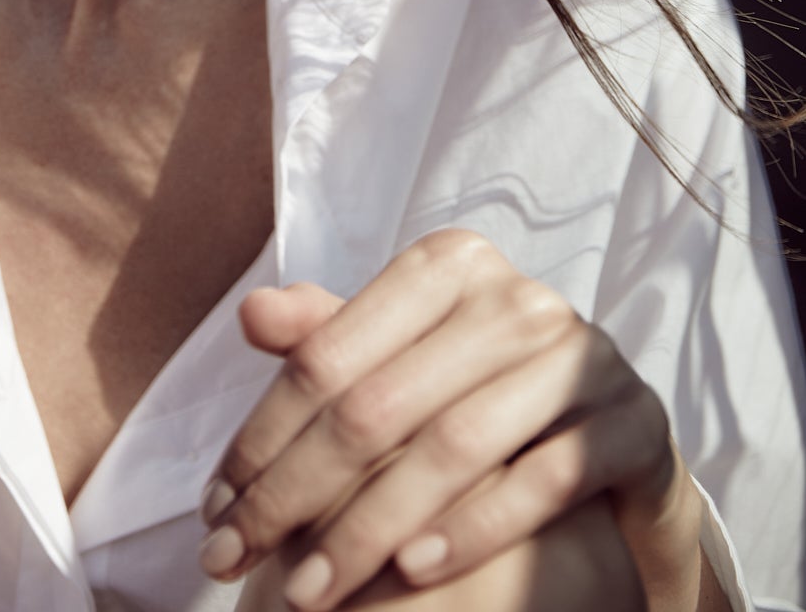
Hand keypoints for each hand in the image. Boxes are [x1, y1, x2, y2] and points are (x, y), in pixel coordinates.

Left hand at [199, 229, 709, 610]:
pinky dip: (473, 528)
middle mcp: (516, 297)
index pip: (327, 354)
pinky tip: (412, 571)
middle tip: (235, 561)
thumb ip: (327, 339)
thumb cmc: (476, 394)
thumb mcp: (399, 360)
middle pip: (378, 404)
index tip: (214, 510)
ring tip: (310, 589)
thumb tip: (250, 314)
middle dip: (295, 494)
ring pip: (452, 446)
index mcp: (446, 266)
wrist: (611, 441)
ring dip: (369, 528)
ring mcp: (582, 357)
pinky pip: (541, 480)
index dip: (261, 435)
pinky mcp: (631, 423)